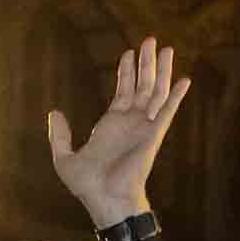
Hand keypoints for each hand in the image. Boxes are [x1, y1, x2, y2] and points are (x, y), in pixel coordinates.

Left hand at [49, 37, 190, 229]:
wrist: (105, 200)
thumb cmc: (87, 185)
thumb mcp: (64, 158)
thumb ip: (60, 135)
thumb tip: (55, 112)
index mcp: (112, 124)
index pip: (123, 91)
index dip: (126, 71)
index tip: (128, 53)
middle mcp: (130, 122)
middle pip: (142, 84)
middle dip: (146, 62)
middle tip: (151, 40)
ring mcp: (143, 127)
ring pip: (156, 92)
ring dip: (162, 71)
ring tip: (167, 49)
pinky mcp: (153, 135)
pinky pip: (167, 111)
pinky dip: (176, 96)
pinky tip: (184, 79)